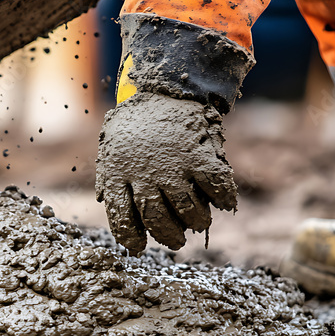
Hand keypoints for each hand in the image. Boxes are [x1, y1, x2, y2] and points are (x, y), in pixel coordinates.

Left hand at [95, 92, 236, 252]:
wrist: (164, 88)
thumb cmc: (137, 126)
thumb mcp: (113, 150)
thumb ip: (112, 180)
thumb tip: (110, 211)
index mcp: (118, 172)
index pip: (121, 218)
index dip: (131, 238)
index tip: (140, 247)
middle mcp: (143, 172)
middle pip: (157, 219)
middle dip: (169, 236)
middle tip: (176, 240)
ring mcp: (172, 164)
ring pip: (188, 210)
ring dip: (197, 221)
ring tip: (198, 220)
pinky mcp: (198, 154)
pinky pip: (216, 187)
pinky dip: (224, 199)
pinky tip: (224, 202)